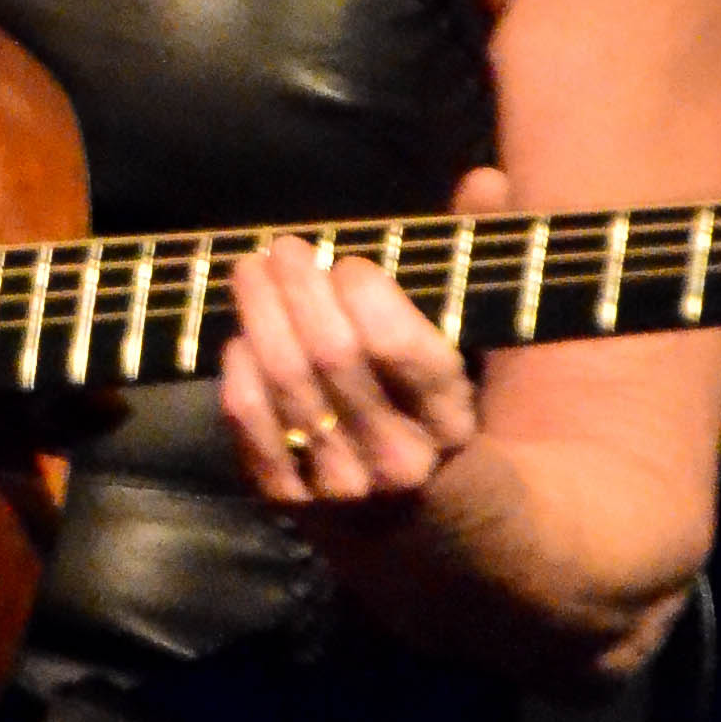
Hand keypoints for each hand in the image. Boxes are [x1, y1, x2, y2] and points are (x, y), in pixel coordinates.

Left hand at [221, 165, 508, 515]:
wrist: (431, 542)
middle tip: (281, 248)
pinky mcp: (291, 503)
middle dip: (299, 288)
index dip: (367, 295)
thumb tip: (481, 178)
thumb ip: (475, 264)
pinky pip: (252, 426)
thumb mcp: (473, 356)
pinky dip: (239, 374)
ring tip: (249, 271)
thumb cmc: (446, 422)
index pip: (403, 350)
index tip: (349, 264)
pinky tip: (241, 338)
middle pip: (332, 355)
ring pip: (286, 383)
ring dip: (259, 314)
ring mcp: (340, 488)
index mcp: (453, 423)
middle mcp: (396, 461)